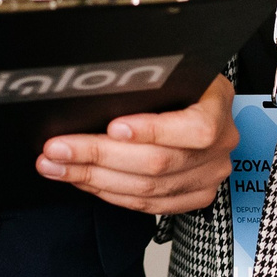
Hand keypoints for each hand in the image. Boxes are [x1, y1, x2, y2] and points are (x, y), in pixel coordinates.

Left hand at [36, 75, 236, 214]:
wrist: (203, 104)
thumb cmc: (182, 83)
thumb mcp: (175, 70)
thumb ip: (149, 83)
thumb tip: (97, 87)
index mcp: (218, 107)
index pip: (194, 129)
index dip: (152, 131)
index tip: (111, 127)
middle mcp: (219, 148)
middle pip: (157, 163)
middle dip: (98, 155)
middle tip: (57, 149)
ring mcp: (208, 177)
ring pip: (147, 189)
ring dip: (93, 178)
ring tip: (56, 166)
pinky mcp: (193, 197)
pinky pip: (147, 205)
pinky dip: (109, 193)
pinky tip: (82, 180)